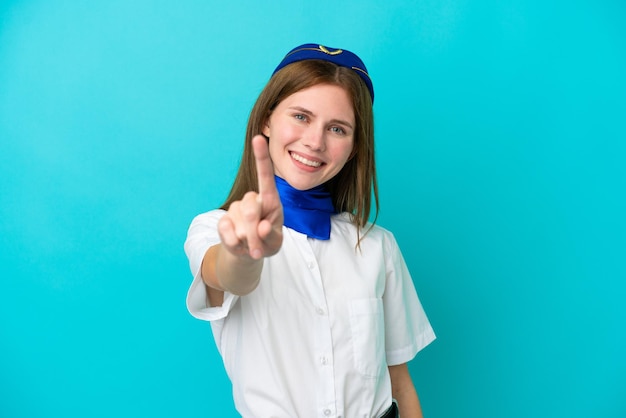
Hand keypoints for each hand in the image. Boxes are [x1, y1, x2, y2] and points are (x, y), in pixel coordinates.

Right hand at [218, 135, 283, 259]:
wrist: (248, 253)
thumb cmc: (267, 242)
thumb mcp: (275, 243)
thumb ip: (271, 236)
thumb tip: (263, 227)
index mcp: (270, 199)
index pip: (265, 175)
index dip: (261, 157)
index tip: (258, 138)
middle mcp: (252, 199)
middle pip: (251, 209)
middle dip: (256, 232)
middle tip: (258, 249)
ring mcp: (236, 208)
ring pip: (240, 224)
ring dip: (247, 241)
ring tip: (251, 246)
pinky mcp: (223, 220)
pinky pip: (226, 231)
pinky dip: (235, 244)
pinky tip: (239, 244)